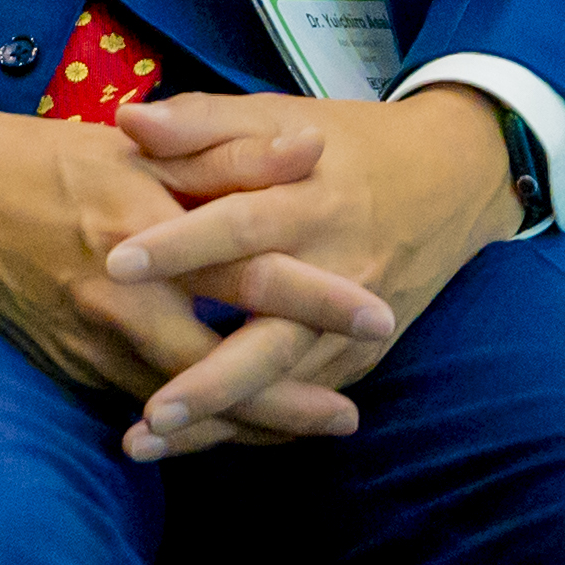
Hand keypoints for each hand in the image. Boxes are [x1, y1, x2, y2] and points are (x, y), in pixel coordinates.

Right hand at [0, 100, 388, 457]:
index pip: (247, 272)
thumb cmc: (47, 158)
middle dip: (291, 399)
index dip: (316, 298)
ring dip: (248, 423)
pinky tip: (228, 425)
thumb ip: (227, 153)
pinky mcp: (68, 367)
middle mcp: (118, 298)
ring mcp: (88, 342)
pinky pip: (141, 405)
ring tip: (305, 430)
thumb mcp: (137, 146)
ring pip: (183, 401)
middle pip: (222, 365)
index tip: (376, 315)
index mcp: (143, 229)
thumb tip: (309, 151)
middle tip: (350, 417)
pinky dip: (190, 421)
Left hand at [100, 87, 523, 446]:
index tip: (115, 264)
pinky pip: (302, 401)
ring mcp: (353, 327)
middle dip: (210, 378)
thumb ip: (202, 122)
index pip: (240, 226)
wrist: (450, 180)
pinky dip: (249, 428)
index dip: (181, 244)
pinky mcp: (360, 357)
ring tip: (147, 443)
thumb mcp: (275, 115)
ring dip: (218, 421)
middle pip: (272, 337)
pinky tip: (190, 449)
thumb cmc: (341, 143)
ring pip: (282, 383)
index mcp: (309, 201)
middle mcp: (337, 273)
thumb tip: (127, 119)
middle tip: (147, 409)